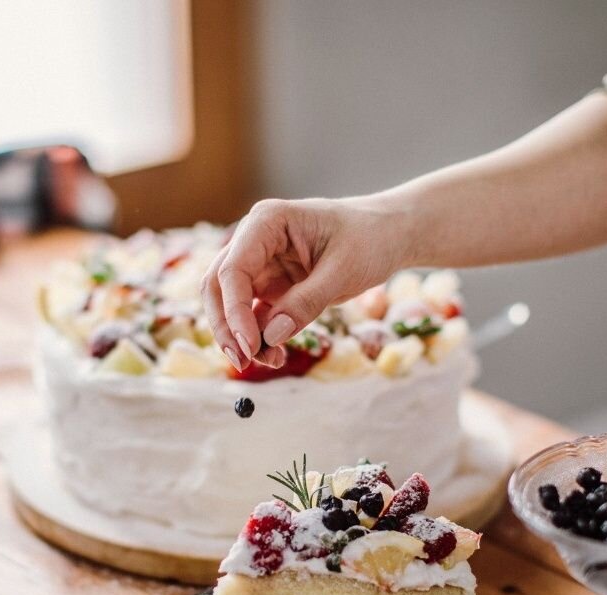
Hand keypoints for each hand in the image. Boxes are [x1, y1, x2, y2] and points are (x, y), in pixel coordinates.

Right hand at [200, 197, 407, 369]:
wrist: (388, 235)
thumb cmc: (370, 239)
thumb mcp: (344, 271)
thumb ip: (307, 302)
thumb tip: (271, 335)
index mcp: (268, 222)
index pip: (233, 269)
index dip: (234, 310)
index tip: (249, 345)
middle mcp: (255, 240)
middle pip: (218, 285)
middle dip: (226, 325)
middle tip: (242, 360)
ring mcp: (261, 264)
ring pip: (230, 304)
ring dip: (242, 336)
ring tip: (271, 361)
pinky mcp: (271, 286)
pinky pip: (253, 316)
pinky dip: (259, 337)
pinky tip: (276, 355)